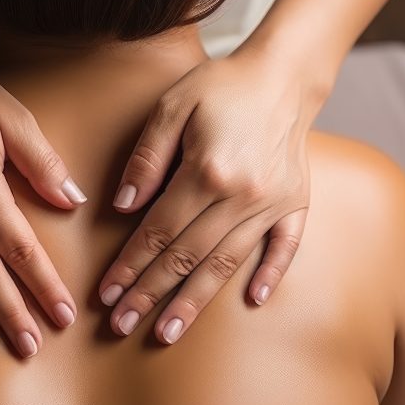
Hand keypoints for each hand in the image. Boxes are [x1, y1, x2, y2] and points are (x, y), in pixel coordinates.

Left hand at [98, 46, 320, 344]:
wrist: (283, 73)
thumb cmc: (221, 85)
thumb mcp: (172, 107)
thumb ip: (146, 158)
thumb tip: (122, 206)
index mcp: (207, 172)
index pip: (159, 231)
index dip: (130, 264)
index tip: (107, 292)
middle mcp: (242, 196)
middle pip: (187, 256)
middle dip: (150, 293)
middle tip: (122, 324)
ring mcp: (273, 203)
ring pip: (226, 263)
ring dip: (195, 300)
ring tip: (168, 331)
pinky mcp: (297, 203)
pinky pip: (284, 248)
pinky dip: (270, 275)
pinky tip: (253, 301)